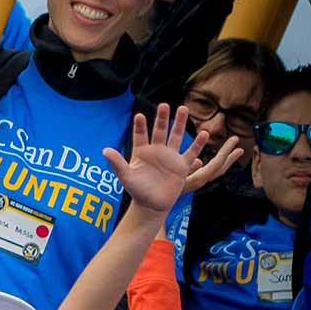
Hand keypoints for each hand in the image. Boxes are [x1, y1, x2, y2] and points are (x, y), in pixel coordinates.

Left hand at [105, 104, 239, 214]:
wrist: (152, 205)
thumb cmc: (137, 191)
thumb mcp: (126, 176)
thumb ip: (117, 163)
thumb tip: (104, 150)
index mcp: (141, 152)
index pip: (140, 135)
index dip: (140, 126)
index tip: (139, 115)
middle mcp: (156, 152)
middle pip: (160, 131)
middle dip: (162, 118)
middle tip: (165, 104)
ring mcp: (170, 157)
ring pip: (176, 136)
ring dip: (180, 123)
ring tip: (183, 109)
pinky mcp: (182, 166)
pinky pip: (191, 152)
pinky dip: (198, 144)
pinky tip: (205, 133)